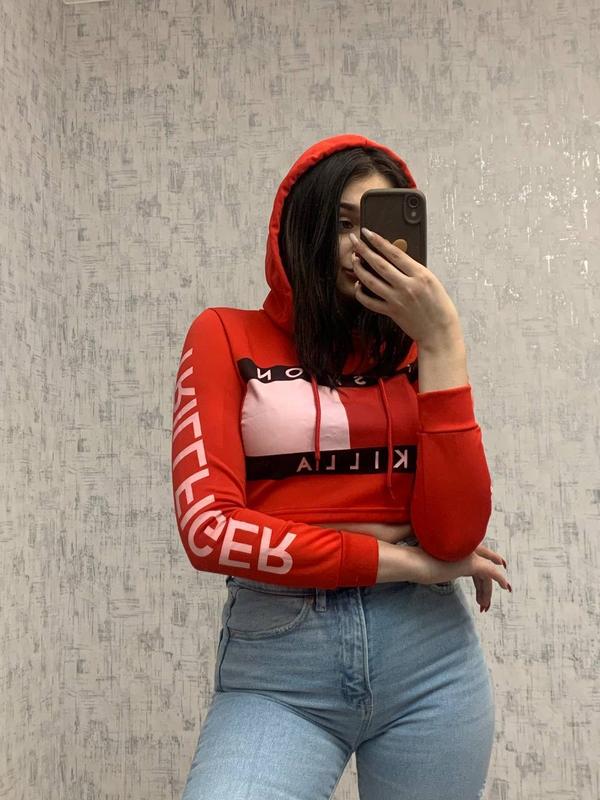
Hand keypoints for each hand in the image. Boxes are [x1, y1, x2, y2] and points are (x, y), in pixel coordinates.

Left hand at [349, 228, 459, 346]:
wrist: (439, 332)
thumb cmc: (440, 306)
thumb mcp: (432, 281)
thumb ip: (414, 270)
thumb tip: (396, 258)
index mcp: (420, 275)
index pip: (395, 253)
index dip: (379, 241)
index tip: (368, 233)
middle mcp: (407, 286)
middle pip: (379, 264)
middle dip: (363, 250)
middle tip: (354, 241)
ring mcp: (397, 299)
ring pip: (370, 281)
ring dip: (359, 269)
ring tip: (354, 260)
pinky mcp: (391, 312)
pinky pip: (370, 301)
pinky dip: (361, 293)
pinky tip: (358, 285)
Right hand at [398, 539, 511, 608]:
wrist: (415, 561)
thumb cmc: (415, 562)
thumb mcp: (428, 562)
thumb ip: (438, 563)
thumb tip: (434, 569)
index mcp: (456, 548)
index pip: (476, 556)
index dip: (486, 562)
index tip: (498, 565)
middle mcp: (464, 549)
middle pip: (481, 569)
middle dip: (484, 587)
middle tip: (483, 603)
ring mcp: (468, 554)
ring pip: (486, 574)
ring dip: (487, 591)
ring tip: (484, 607)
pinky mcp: (471, 563)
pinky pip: (491, 573)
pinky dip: (499, 579)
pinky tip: (505, 586)